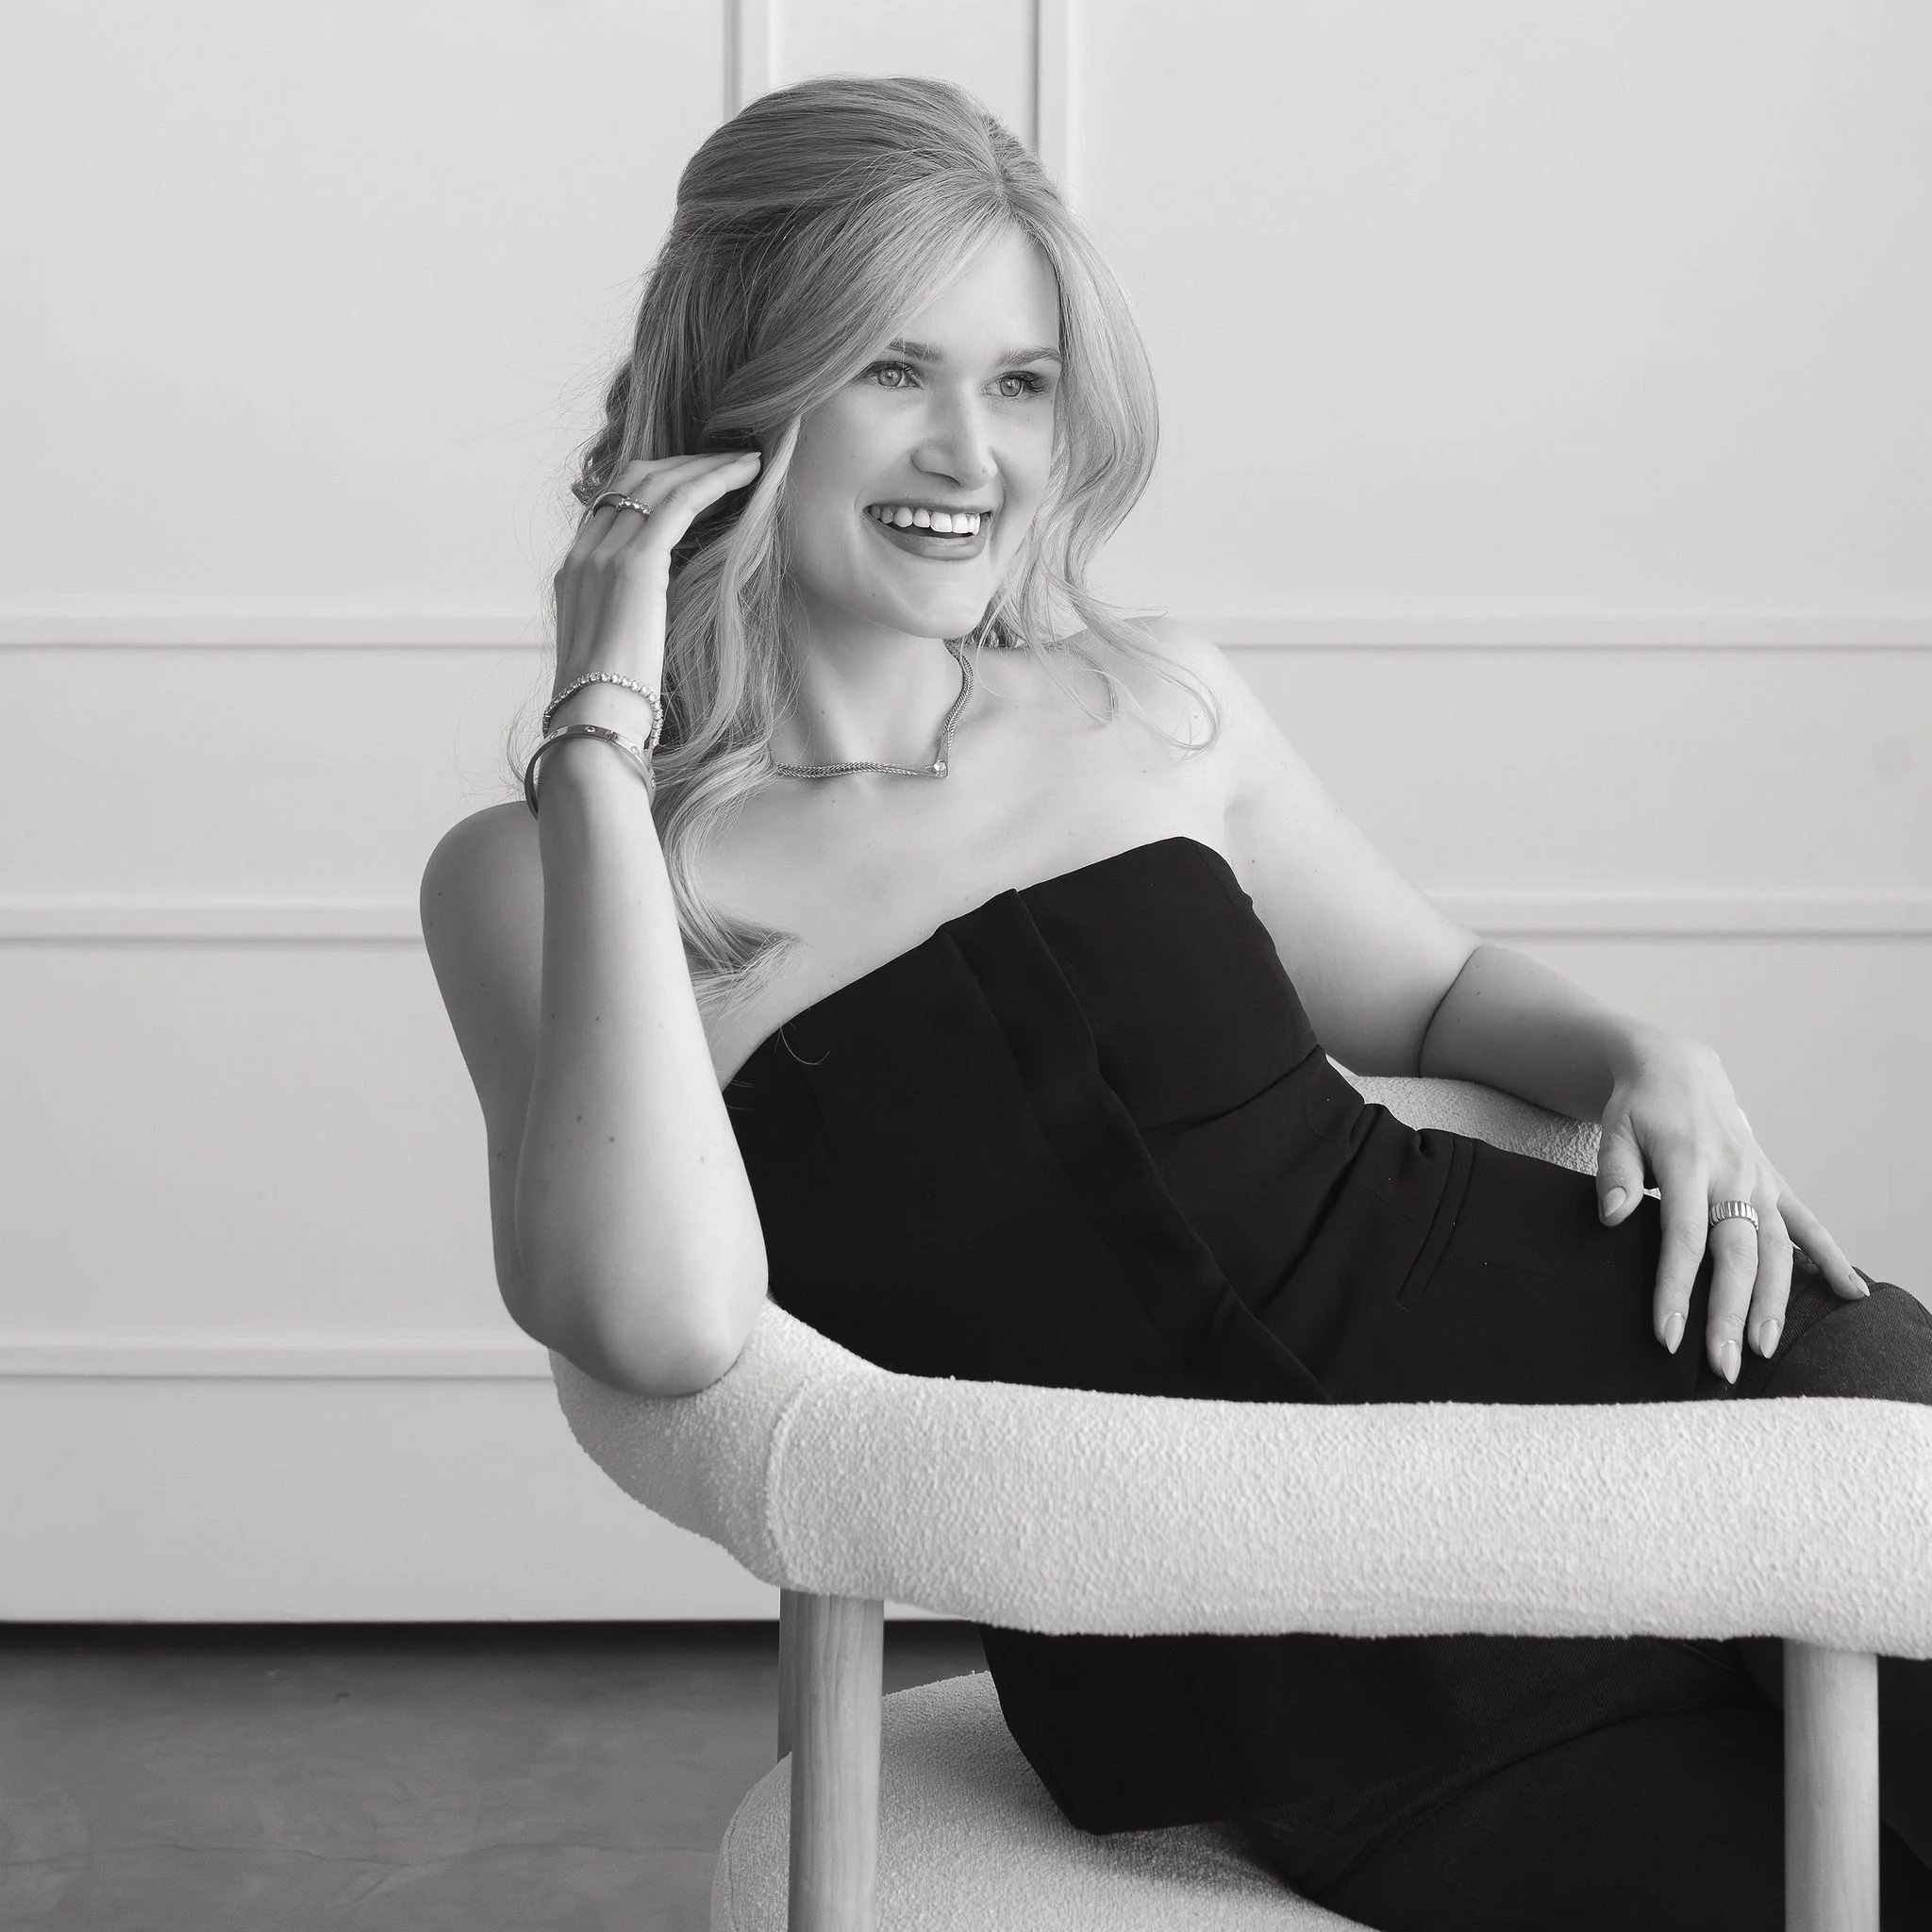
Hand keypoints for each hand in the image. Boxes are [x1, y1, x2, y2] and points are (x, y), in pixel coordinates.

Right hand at [552, 449, 762, 703]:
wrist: (595, 720)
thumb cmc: (612, 704)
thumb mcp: (611, 649)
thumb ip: (625, 619)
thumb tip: (652, 620)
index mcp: (573, 573)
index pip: (612, 502)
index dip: (656, 482)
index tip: (695, 479)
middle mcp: (583, 554)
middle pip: (632, 479)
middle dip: (682, 463)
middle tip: (725, 459)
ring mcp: (604, 555)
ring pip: (658, 482)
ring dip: (706, 464)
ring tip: (746, 459)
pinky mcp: (635, 564)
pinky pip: (680, 502)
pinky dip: (716, 480)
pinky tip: (747, 475)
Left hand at [1593, 1030, 1867, 1382]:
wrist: (1677, 1068)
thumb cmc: (1639, 1108)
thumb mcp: (1614, 1131)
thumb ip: (1613, 1174)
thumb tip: (1611, 1217)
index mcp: (1689, 1164)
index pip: (1683, 1238)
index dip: (1676, 1289)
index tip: (1668, 1335)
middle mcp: (1733, 1175)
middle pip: (1737, 1254)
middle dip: (1731, 1313)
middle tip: (1724, 1365)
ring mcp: (1759, 1179)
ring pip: (1776, 1249)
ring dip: (1775, 1301)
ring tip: (1766, 1348)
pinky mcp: (1773, 1182)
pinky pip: (1808, 1223)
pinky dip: (1831, 1258)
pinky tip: (1853, 1294)